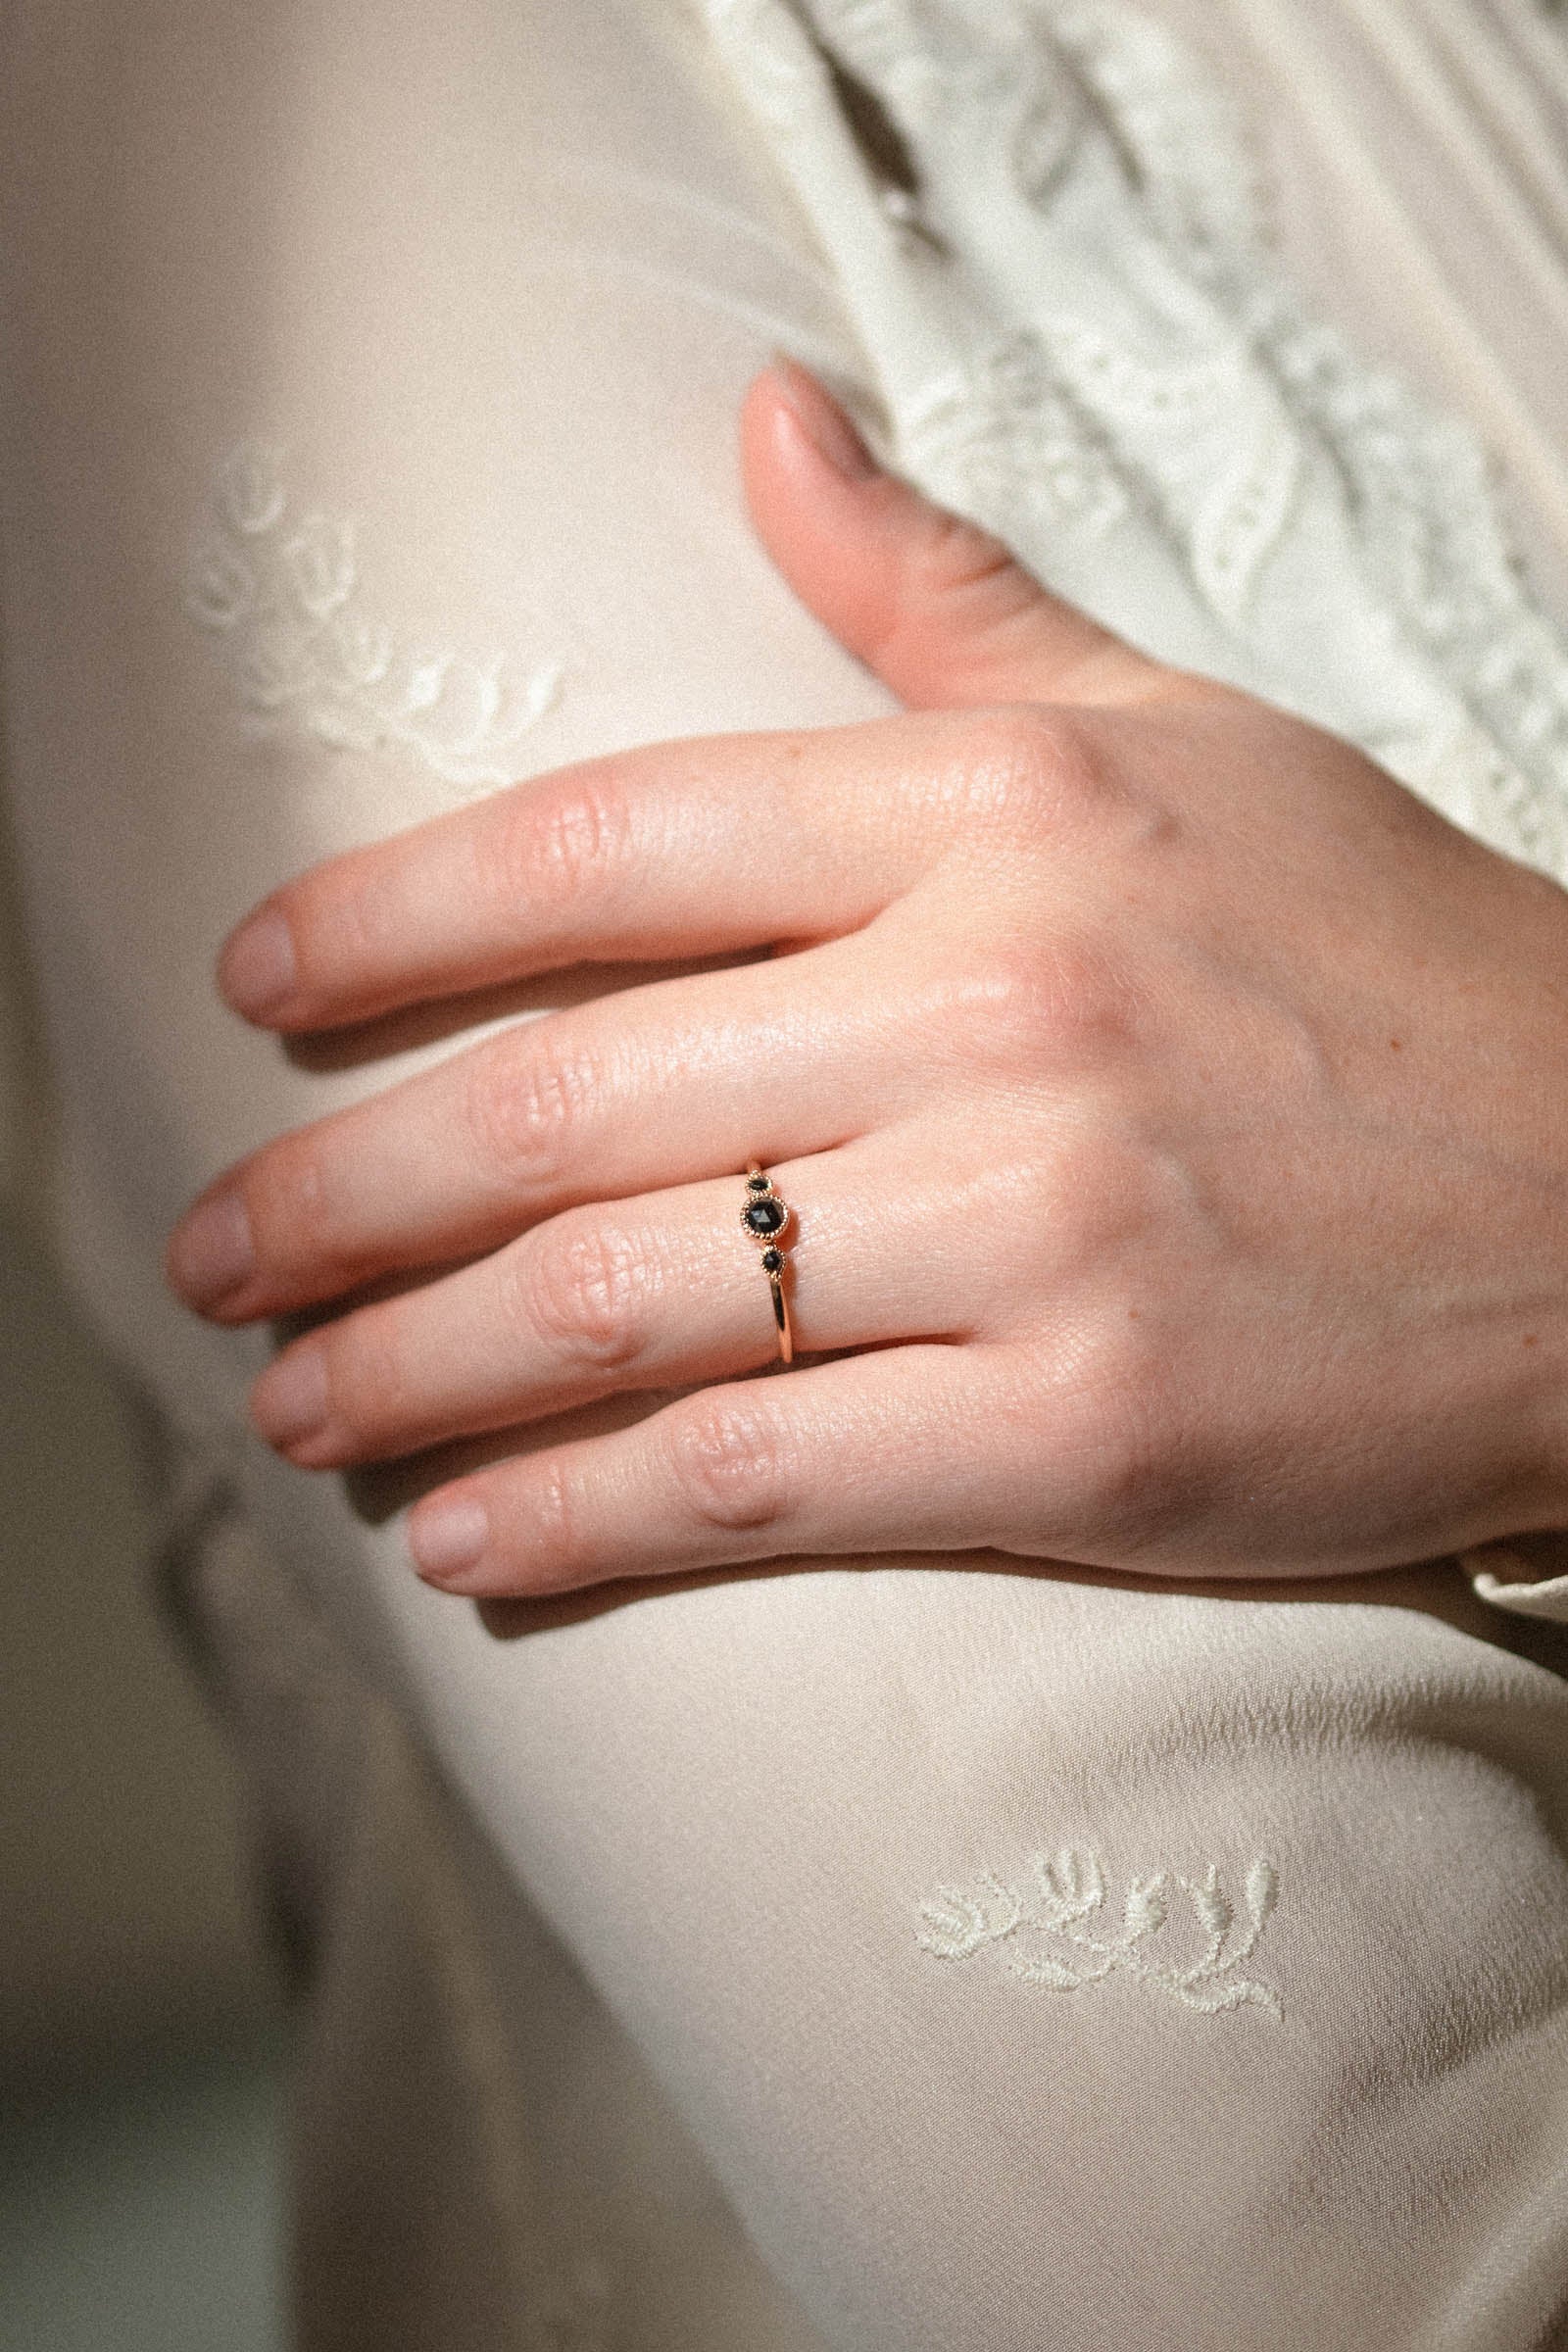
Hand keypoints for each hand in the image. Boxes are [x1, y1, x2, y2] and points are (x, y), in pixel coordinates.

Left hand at [166, 361, 1567, 1598]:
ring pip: (627, 1301)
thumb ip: (939, 599)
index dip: (394, 919)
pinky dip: (585, 1517)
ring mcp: (1038, 1226)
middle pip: (567, 1097)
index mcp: (996, 817)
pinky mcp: (1084, 1430)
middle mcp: (996, 1004)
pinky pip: (763, 1474)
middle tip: (221, 1254)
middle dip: (349, 1192)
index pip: (609, 842)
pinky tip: (469, 1542)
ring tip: (299, 1405)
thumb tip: (762, 419)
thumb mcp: (1178, 735)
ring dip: (420, 1369)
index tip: (257, 983)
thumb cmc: (1391, 965)